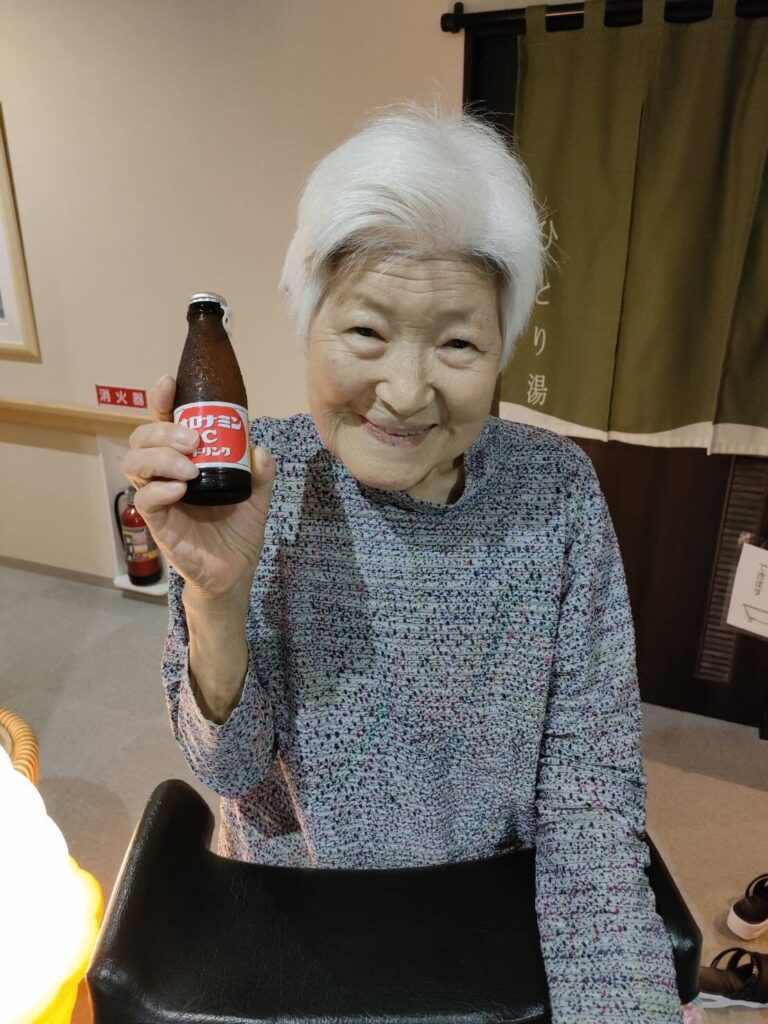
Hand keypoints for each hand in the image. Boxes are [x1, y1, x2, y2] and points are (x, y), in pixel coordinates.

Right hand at [120, 374, 276, 601]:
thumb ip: (261, 471)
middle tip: (193, 441)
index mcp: (186, 459)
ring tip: (190, 469)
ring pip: (135, 464)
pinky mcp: (158, 524)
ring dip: (160, 457)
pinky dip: (159, 490)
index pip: (163, 422)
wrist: (235, 572)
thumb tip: (259, 449)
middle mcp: (166, 473)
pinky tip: (180, 490)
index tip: (169, 383)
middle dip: (162, 431)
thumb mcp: (258, 495)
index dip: (161, 400)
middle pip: (141, 437)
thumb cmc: (238, 529)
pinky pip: (145, 500)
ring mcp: (159, 498)